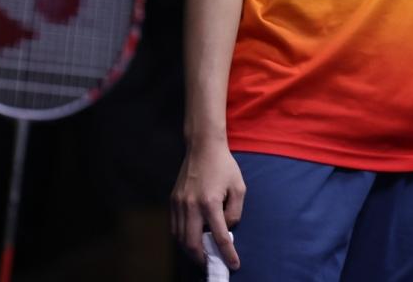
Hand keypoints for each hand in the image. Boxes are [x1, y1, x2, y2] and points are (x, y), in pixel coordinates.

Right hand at [170, 140, 244, 270]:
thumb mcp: (239, 188)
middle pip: (192, 244)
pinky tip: (191, 238)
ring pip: (179, 238)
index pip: (220, 237)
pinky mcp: (173, 201)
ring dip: (190, 250)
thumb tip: (226, 229)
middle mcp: (191, 206)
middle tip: (212, 263)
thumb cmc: (224, 166)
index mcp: (210, 202)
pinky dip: (182, 237)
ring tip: (202, 254)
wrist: (203, 147)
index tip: (234, 264)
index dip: (227, 254)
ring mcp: (179, 204)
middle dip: (202, 259)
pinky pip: (175, 226)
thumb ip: (235, 212)